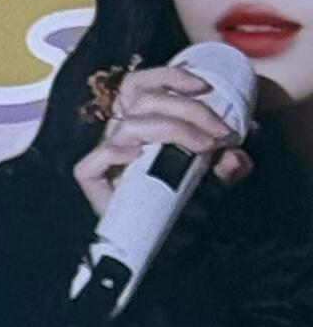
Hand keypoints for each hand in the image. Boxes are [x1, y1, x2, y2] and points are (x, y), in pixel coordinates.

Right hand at [74, 60, 248, 223]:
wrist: (170, 249)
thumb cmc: (188, 205)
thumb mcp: (218, 180)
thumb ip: (229, 166)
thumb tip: (234, 157)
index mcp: (142, 124)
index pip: (139, 85)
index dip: (168, 76)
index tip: (205, 87)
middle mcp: (122, 136)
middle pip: (143, 101)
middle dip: (188, 110)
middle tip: (220, 132)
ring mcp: (107, 161)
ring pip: (128, 126)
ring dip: (172, 129)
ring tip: (204, 147)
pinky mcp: (94, 186)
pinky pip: (91, 165)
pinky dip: (112, 154)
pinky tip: (136, 156)